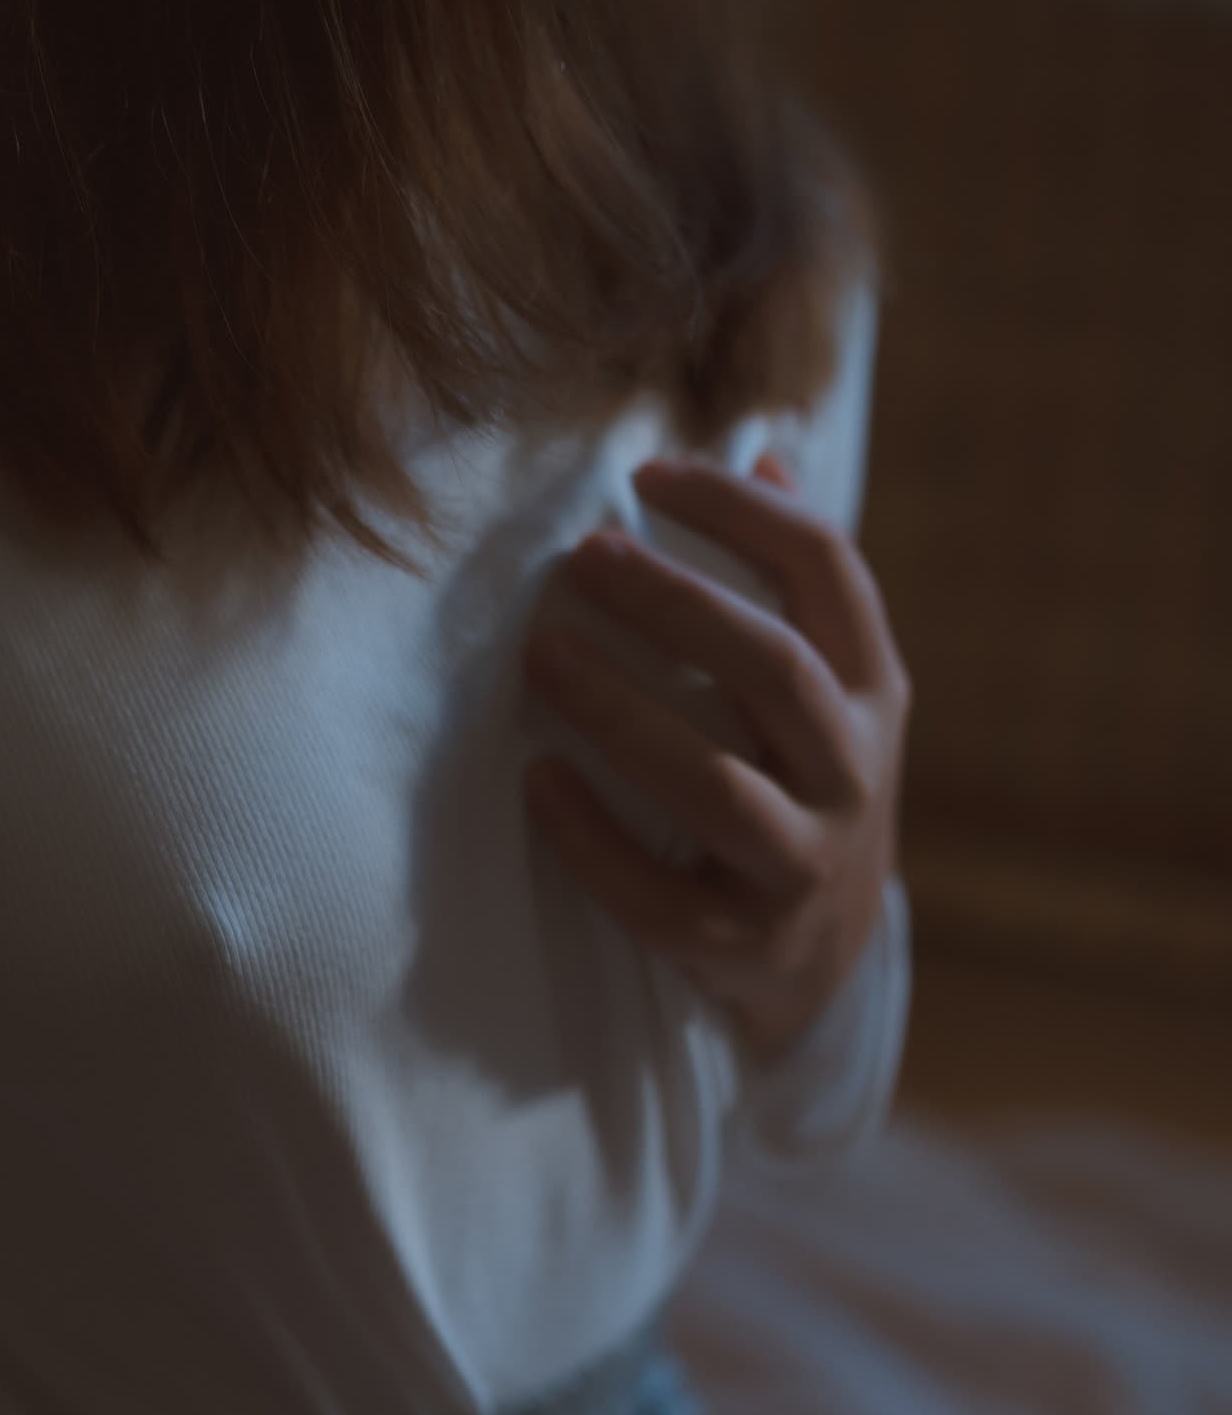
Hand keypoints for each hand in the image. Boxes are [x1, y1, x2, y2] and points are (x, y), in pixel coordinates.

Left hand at [522, 446, 911, 1066]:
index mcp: (879, 694)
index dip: (742, 511)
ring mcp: (804, 866)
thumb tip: (764, 450)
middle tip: (581, 556)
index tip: (647, 472)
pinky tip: (535, 781)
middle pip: (772, 670)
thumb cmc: (804, 790)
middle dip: (674, 604)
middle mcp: (856, 776)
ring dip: (618, 713)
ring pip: (712, 786)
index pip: (828, 572)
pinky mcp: (739, 942)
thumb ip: (799, 588)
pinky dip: (591, 839)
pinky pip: (655, 894)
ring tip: (540, 655)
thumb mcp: (832, 695)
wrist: (824, 965)